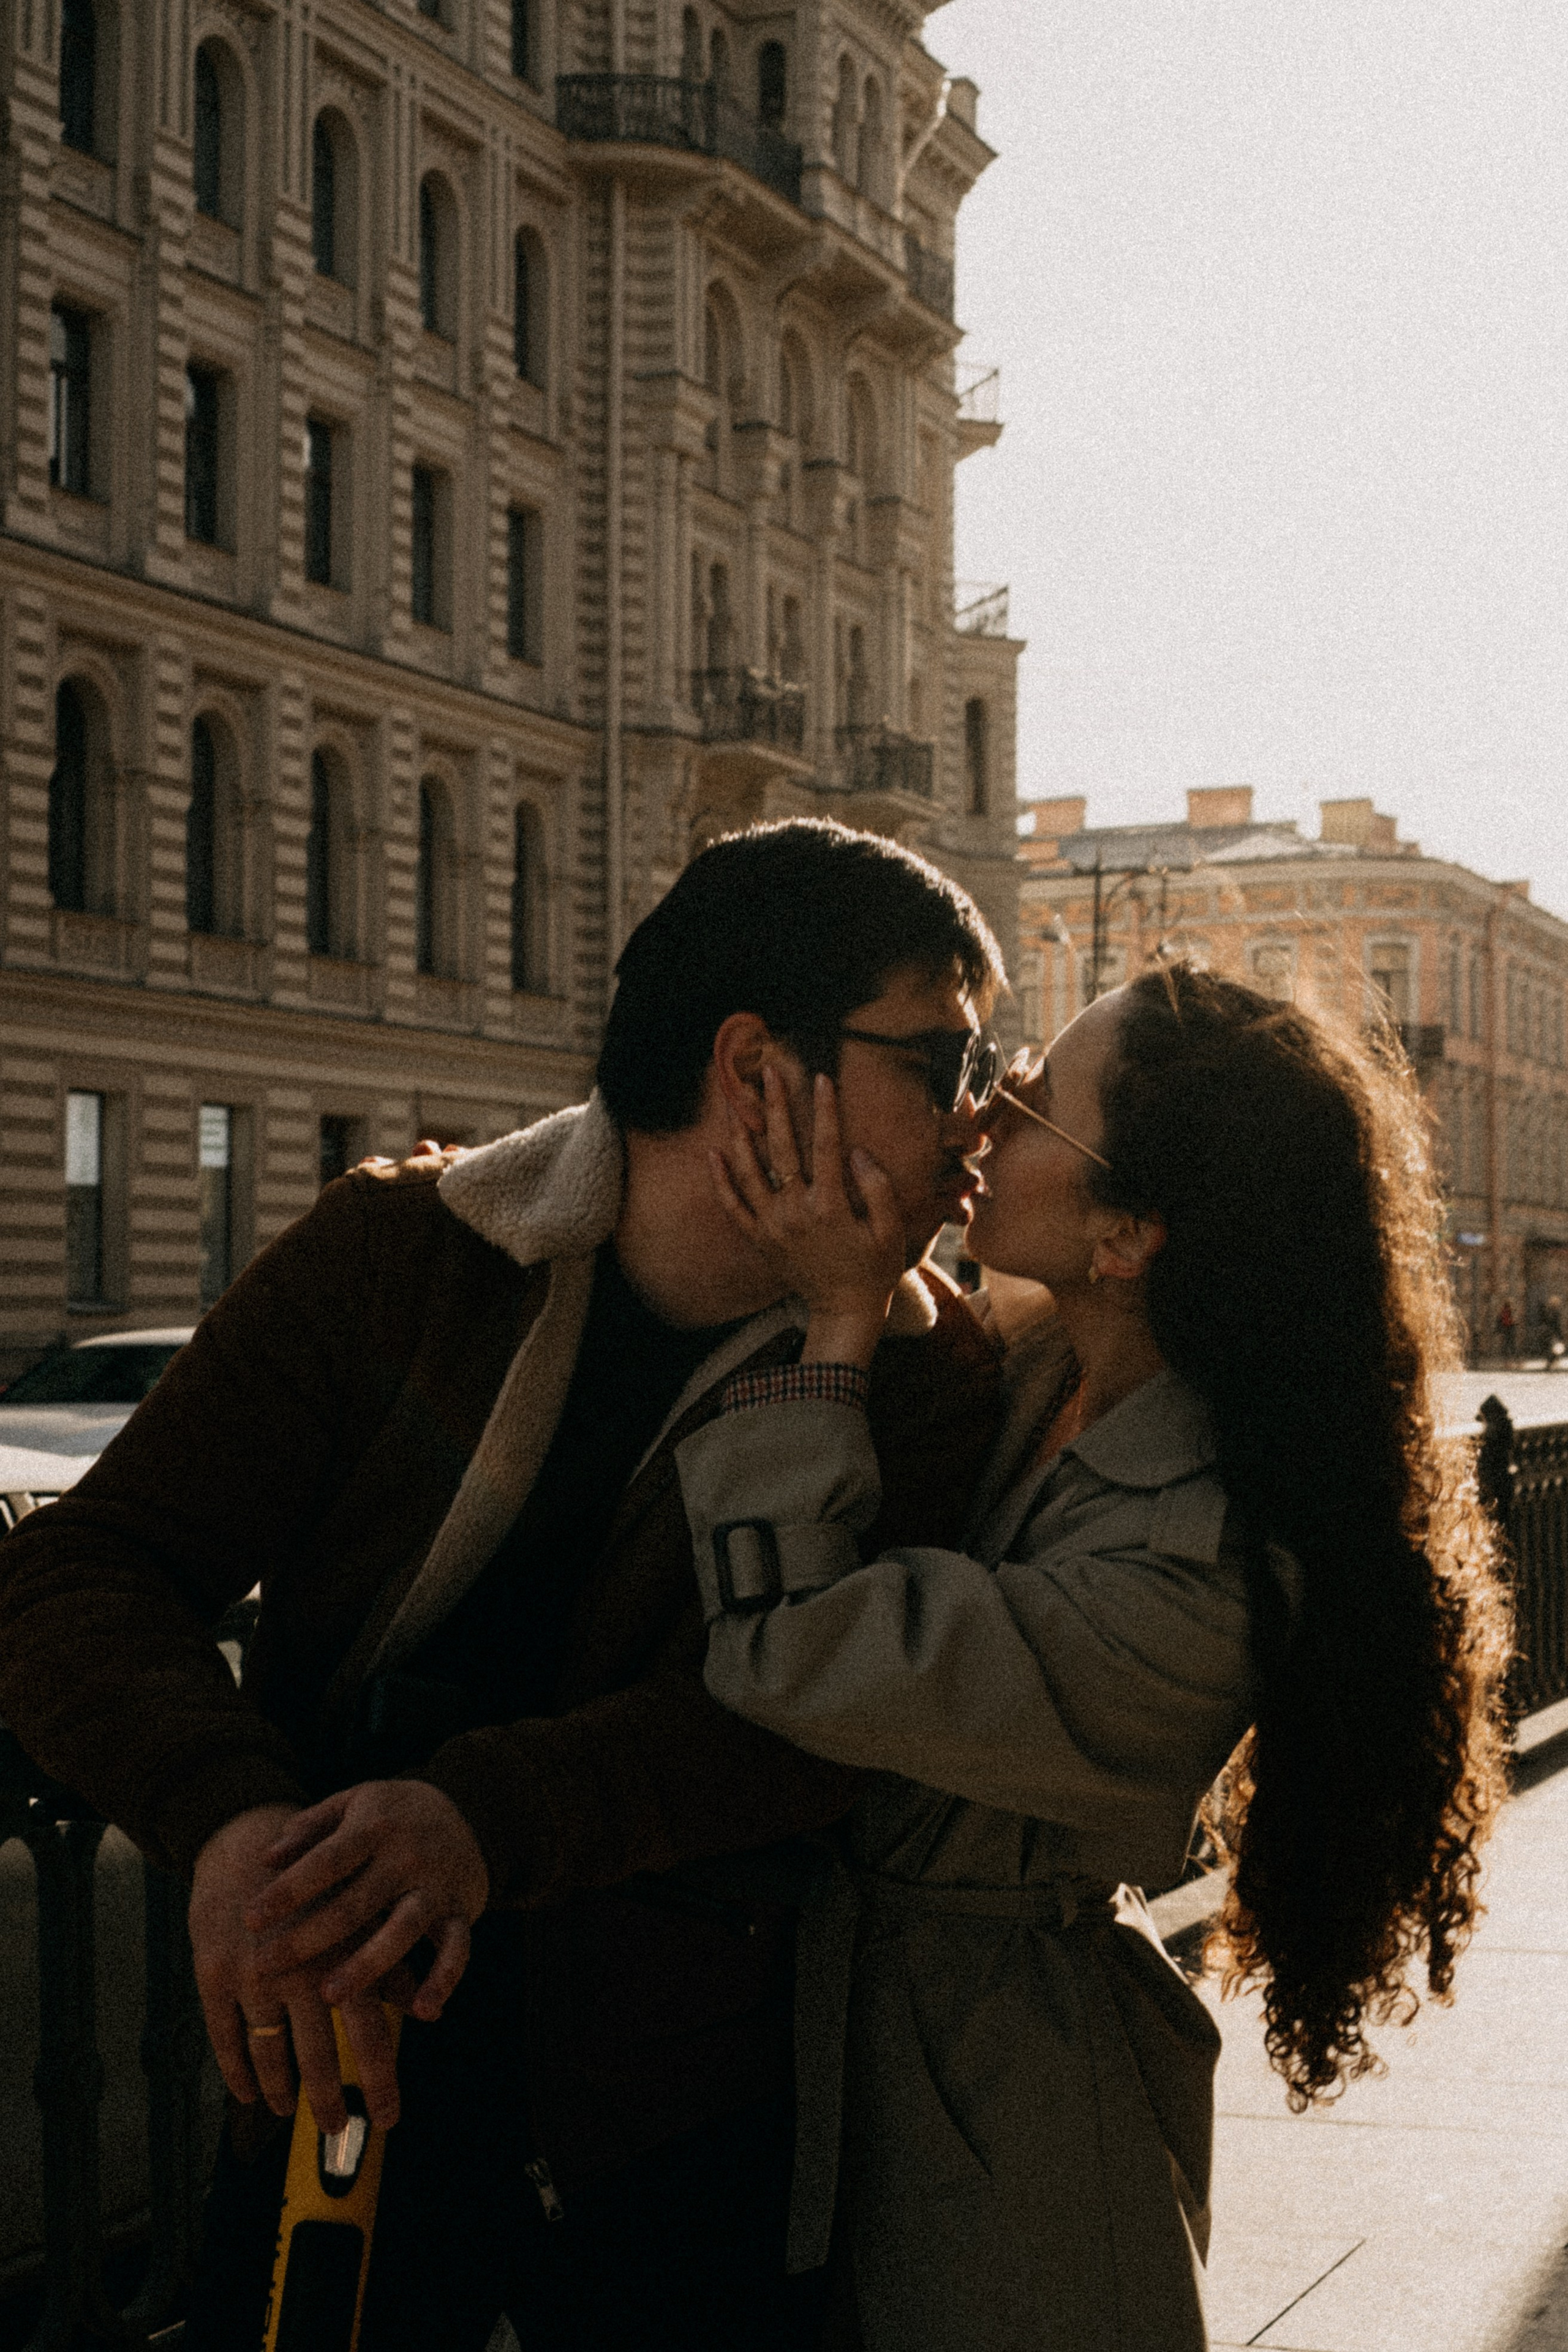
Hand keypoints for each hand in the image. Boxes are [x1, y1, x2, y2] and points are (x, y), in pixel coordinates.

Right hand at [190, 1803, 401, 2133]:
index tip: (389, 2119)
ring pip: (269, 2052)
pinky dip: (236, 2071)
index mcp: (343, 1952)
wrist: (243, 1835)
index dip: (380, 2080)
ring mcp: (252, 1973)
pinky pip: (224, 2037)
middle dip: (328, 2101)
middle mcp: (300, 1967)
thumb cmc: (315, 1876)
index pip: (369, 2031)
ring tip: (287, 2111)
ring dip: (280, 2090)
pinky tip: (247, 2093)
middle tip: (338, 2133)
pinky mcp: (212, 1972)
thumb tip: (427, 2008)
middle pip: (316, 2054)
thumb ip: (390, 1963)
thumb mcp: (360, 1909)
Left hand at [243, 1779, 487, 2022]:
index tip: (249, 1919)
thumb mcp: (353, 1802)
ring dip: (366, 1964)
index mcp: (374, 1827)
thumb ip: (311, 1827)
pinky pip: (456, 1948)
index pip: (326, 1861)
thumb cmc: (393, 1812)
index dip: (288, 1891)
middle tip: (265, 1967)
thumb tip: (267, 1858)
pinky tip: (422, 2010)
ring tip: (329, 1995)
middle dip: (308, 1939)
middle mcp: (406, 1856)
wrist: (471, 1807)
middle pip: (355, 1903)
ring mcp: (435, 1885)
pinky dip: (443, 1979)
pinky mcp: (461, 1910)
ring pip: (402, 1929)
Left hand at [711, 1069, 903, 1365]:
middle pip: (781, 1148)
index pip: (827, 1145)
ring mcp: (772, 1226)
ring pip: (749, 1172)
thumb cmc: (874, 1268)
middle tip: (768, 1072)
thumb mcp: (891, 1230)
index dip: (825, 1109)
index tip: (820, 1078)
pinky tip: (713, 1153)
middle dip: (776, 1106)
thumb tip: (856, 1151)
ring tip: (734, 1102)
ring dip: (741, 1135)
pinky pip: (733, 1207)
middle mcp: (796, 1212)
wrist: (845, 1310)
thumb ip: (877, 1188)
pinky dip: (721, 1181)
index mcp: (831, 1206)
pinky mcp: (759, 1239)